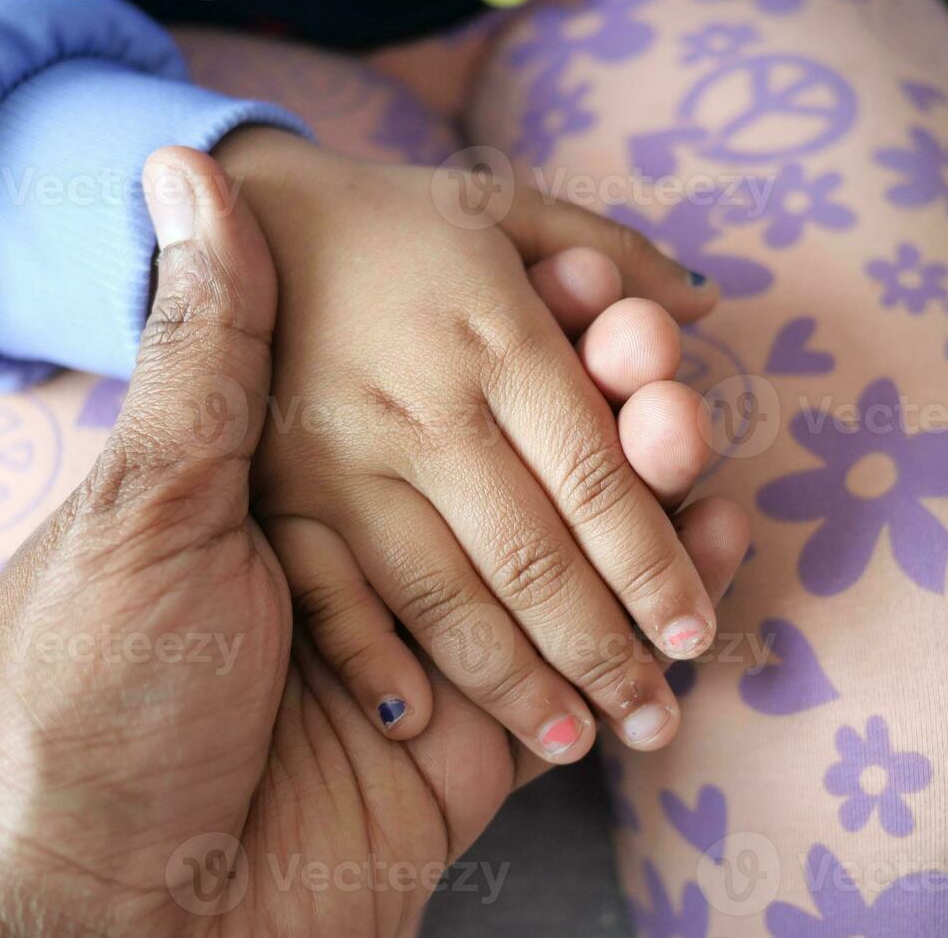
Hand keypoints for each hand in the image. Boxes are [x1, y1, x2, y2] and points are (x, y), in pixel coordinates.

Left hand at [0, 149, 743, 936]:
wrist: (88, 914)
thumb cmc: (85, 699)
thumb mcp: (140, 510)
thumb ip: (203, 357)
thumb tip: (181, 169)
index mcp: (301, 485)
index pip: (458, 397)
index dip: (542, 354)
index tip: (618, 314)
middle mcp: (375, 558)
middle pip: (528, 480)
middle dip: (612, 442)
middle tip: (677, 400)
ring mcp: (429, 658)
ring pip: (572, 569)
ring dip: (650, 521)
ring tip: (716, 474)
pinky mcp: (468, 752)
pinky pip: (583, 675)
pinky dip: (648, 621)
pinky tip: (712, 557)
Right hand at [215, 127, 745, 759]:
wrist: (240, 210)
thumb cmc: (392, 219)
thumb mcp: (503, 206)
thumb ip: (608, 248)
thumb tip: (708, 300)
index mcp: (498, 335)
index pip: (598, 480)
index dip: (656, 568)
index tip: (697, 636)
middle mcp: (428, 404)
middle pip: (535, 555)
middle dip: (605, 650)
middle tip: (656, 720)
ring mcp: (344, 453)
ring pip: (444, 591)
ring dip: (516, 681)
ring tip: (576, 741)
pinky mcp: (275, 488)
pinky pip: (328, 588)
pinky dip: (375, 657)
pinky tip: (424, 721)